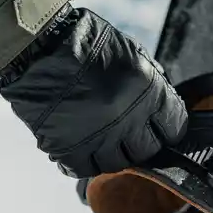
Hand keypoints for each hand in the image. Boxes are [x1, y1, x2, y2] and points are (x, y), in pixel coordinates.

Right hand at [0, 5, 186, 178]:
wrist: (38, 43)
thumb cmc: (86, 42)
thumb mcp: (132, 53)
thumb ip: (151, 83)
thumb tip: (161, 110)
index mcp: (148, 91)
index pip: (174, 129)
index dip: (167, 130)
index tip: (160, 129)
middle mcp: (127, 118)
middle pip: (147, 152)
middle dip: (141, 144)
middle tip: (130, 136)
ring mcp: (97, 136)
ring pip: (116, 164)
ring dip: (112, 154)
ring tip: (103, 140)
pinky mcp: (68, 147)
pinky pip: (83, 170)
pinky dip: (83, 163)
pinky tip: (80, 148)